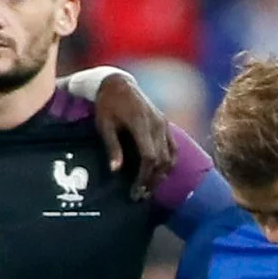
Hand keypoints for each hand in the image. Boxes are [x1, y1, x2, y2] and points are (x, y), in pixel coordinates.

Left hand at [85, 70, 178, 193]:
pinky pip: (173, 148)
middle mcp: (156, 124)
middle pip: (162, 160)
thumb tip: (116, 170)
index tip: (135, 190)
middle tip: (141, 195)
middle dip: (153, 180)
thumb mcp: (104, 125)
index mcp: (140, 124)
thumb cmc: (107, 104)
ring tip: (149, 187)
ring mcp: (163, 124)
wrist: (118, 83)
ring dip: (161, 174)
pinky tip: (160, 173)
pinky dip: (169, 162)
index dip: (144, 176)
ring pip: (170, 156)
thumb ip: (112, 147)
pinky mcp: (165, 124)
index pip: (149, 156)